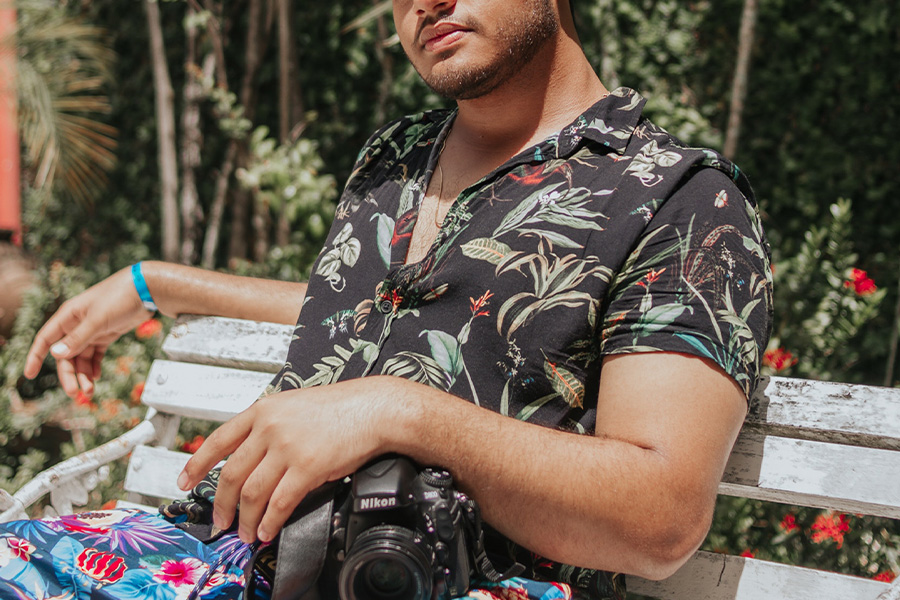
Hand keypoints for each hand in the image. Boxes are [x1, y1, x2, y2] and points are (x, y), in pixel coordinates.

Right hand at [24, 267, 151, 398]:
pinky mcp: (106, 333)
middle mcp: (77, 324)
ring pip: (81, 356)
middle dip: (69, 375)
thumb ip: (77, 338)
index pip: (45, 339)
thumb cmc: (119, 297)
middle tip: (74, 393)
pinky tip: (96, 377)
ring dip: (84, 374)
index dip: (36, 357)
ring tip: (90, 390)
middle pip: (65, 354)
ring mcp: (92, 330)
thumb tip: (56, 354)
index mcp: (68, 316)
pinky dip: (94, 366)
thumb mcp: (97, 320)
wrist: (145, 289)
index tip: (29, 374)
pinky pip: (95, 353)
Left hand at [177, 378, 406, 542]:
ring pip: (253, 492)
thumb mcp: (294, 405)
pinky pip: (280, 502)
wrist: (373, 408)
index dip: (197, 464)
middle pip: (232, 473)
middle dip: (222, 504)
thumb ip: (270, 426)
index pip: (218, 440)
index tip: (185, 481)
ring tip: (248, 532)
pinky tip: (268, 529)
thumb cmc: (341, 407)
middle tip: (220, 520)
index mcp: (264, 410)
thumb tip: (253, 456)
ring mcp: (288, 447)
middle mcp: (270, 427)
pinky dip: (270, 521)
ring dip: (246, 518)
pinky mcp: (308, 467)